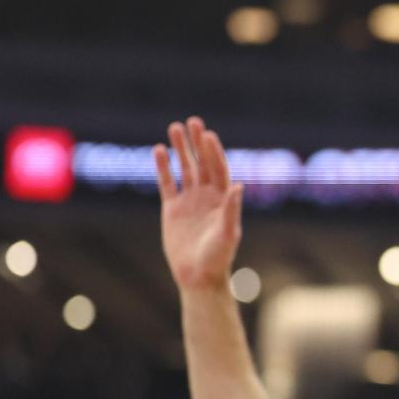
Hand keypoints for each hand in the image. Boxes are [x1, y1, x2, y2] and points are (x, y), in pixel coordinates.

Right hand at [155, 117, 242, 292]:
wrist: (198, 276)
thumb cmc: (218, 257)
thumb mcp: (228, 233)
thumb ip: (232, 209)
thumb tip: (239, 185)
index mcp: (223, 199)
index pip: (218, 169)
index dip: (213, 152)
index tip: (208, 134)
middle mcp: (207, 196)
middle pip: (202, 163)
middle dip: (197, 143)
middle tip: (192, 121)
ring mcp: (189, 201)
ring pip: (184, 169)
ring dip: (180, 150)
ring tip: (174, 128)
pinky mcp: (172, 209)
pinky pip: (167, 183)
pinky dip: (163, 168)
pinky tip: (159, 150)